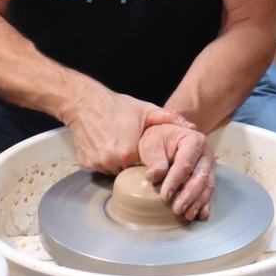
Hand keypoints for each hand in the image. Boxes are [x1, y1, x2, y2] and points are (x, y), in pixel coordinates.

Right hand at [62, 81, 193, 175]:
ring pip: (112, 171)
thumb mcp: (146, 110)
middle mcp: (112, 162)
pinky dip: (101, 160)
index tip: (145, 153)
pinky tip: (102, 144)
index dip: (145, 161)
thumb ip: (170, 119)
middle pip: (127, 173)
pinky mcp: (86, 163)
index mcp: (129, 153)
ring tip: (115, 144)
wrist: (84, 102)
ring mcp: (98, 163)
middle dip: (130, 163)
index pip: (144, 170)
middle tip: (128, 147)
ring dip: (115, 163)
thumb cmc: (116, 106)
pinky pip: (98, 167)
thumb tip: (192, 128)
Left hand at [138, 124, 214, 220]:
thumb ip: (155, 162)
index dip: (175, 181)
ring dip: (198, 202)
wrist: (164, 137)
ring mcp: (209, 164)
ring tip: (187, 215)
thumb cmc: (158, 140)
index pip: (185, 164)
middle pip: (200, 176)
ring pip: (207, 185)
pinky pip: (209, 190)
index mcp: (193, 140)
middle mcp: (206, 152)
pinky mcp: (209, 175)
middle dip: (189, 195)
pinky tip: (201, 214)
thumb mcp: (152, 146)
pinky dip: (205, 203)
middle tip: (177, 209)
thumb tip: (153, 177)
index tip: (165, 196)